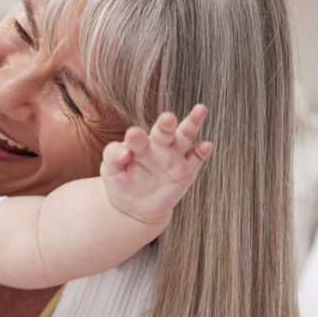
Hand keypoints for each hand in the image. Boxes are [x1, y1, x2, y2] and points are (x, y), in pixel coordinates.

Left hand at [100, 104, 211, 223]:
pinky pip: (196, 159)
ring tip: (200, 110)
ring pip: (185, 137)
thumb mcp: (111, 170)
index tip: (132, 136)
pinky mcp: (187, 171)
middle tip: (167, 118)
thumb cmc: (119, 182)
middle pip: (163, 131)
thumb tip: (124, 152)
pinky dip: (202, 151)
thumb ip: (113, 157)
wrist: (133, 206)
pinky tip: (206, 145)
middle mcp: (158, 146)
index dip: (135, 137)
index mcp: (137, 143)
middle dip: (166, 124)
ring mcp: (174, 157)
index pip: (137, 138)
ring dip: (192, 123)